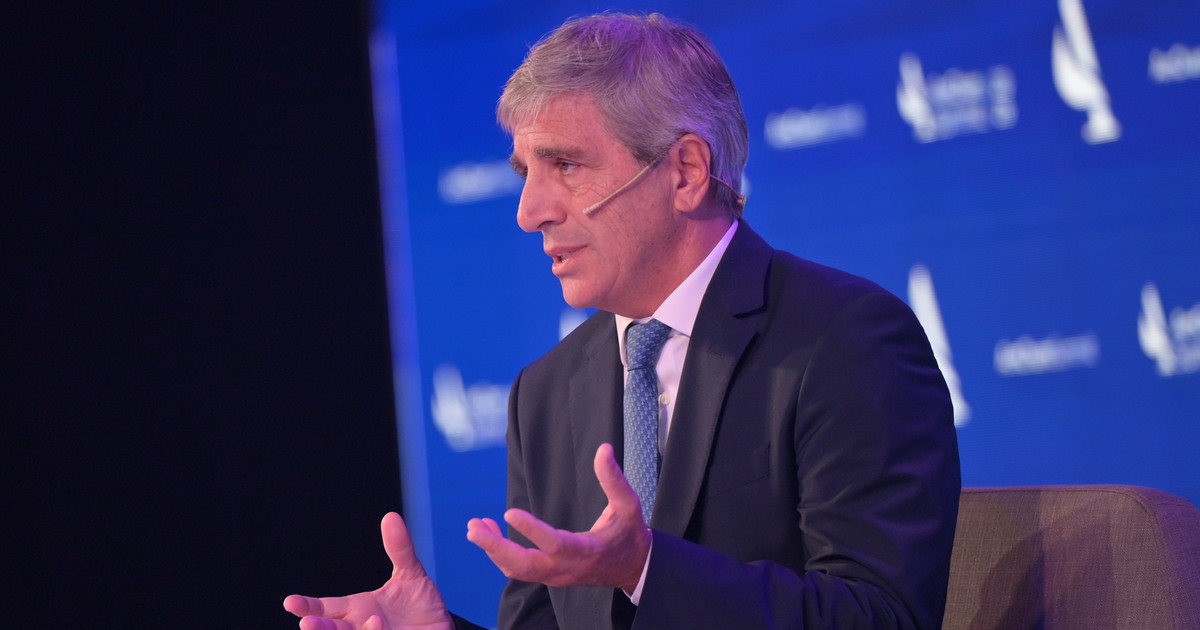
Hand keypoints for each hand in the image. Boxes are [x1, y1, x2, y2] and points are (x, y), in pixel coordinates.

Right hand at [283, 512, 453, 629]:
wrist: (441, 628)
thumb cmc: (418, 604)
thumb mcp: (411, 574)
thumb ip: (400, 549)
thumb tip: (391, 516)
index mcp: (356, 608)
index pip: (326, 607)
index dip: (308, 606)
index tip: (290, 602)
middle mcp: (359, 627)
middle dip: (320, 628)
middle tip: (307, 623)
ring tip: (373, 620)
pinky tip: (382, 626)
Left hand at [466, 443, 651, 592]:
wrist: (632, 568)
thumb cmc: (630, 534)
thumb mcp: (629, 505)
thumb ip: (614, 479)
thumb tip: (603, 449)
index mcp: (586, 551)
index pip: (555, 544)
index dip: (532, 531)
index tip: (509, 513)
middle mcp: (565, 568)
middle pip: (524, 566)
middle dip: (495, 548)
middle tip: (473, 528)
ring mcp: (554, 575)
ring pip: (516, 570)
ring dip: (493, 550)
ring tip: (474, 527)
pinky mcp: (548, 575)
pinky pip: (518, 568)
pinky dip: (500, 553)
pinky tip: (490, 531)